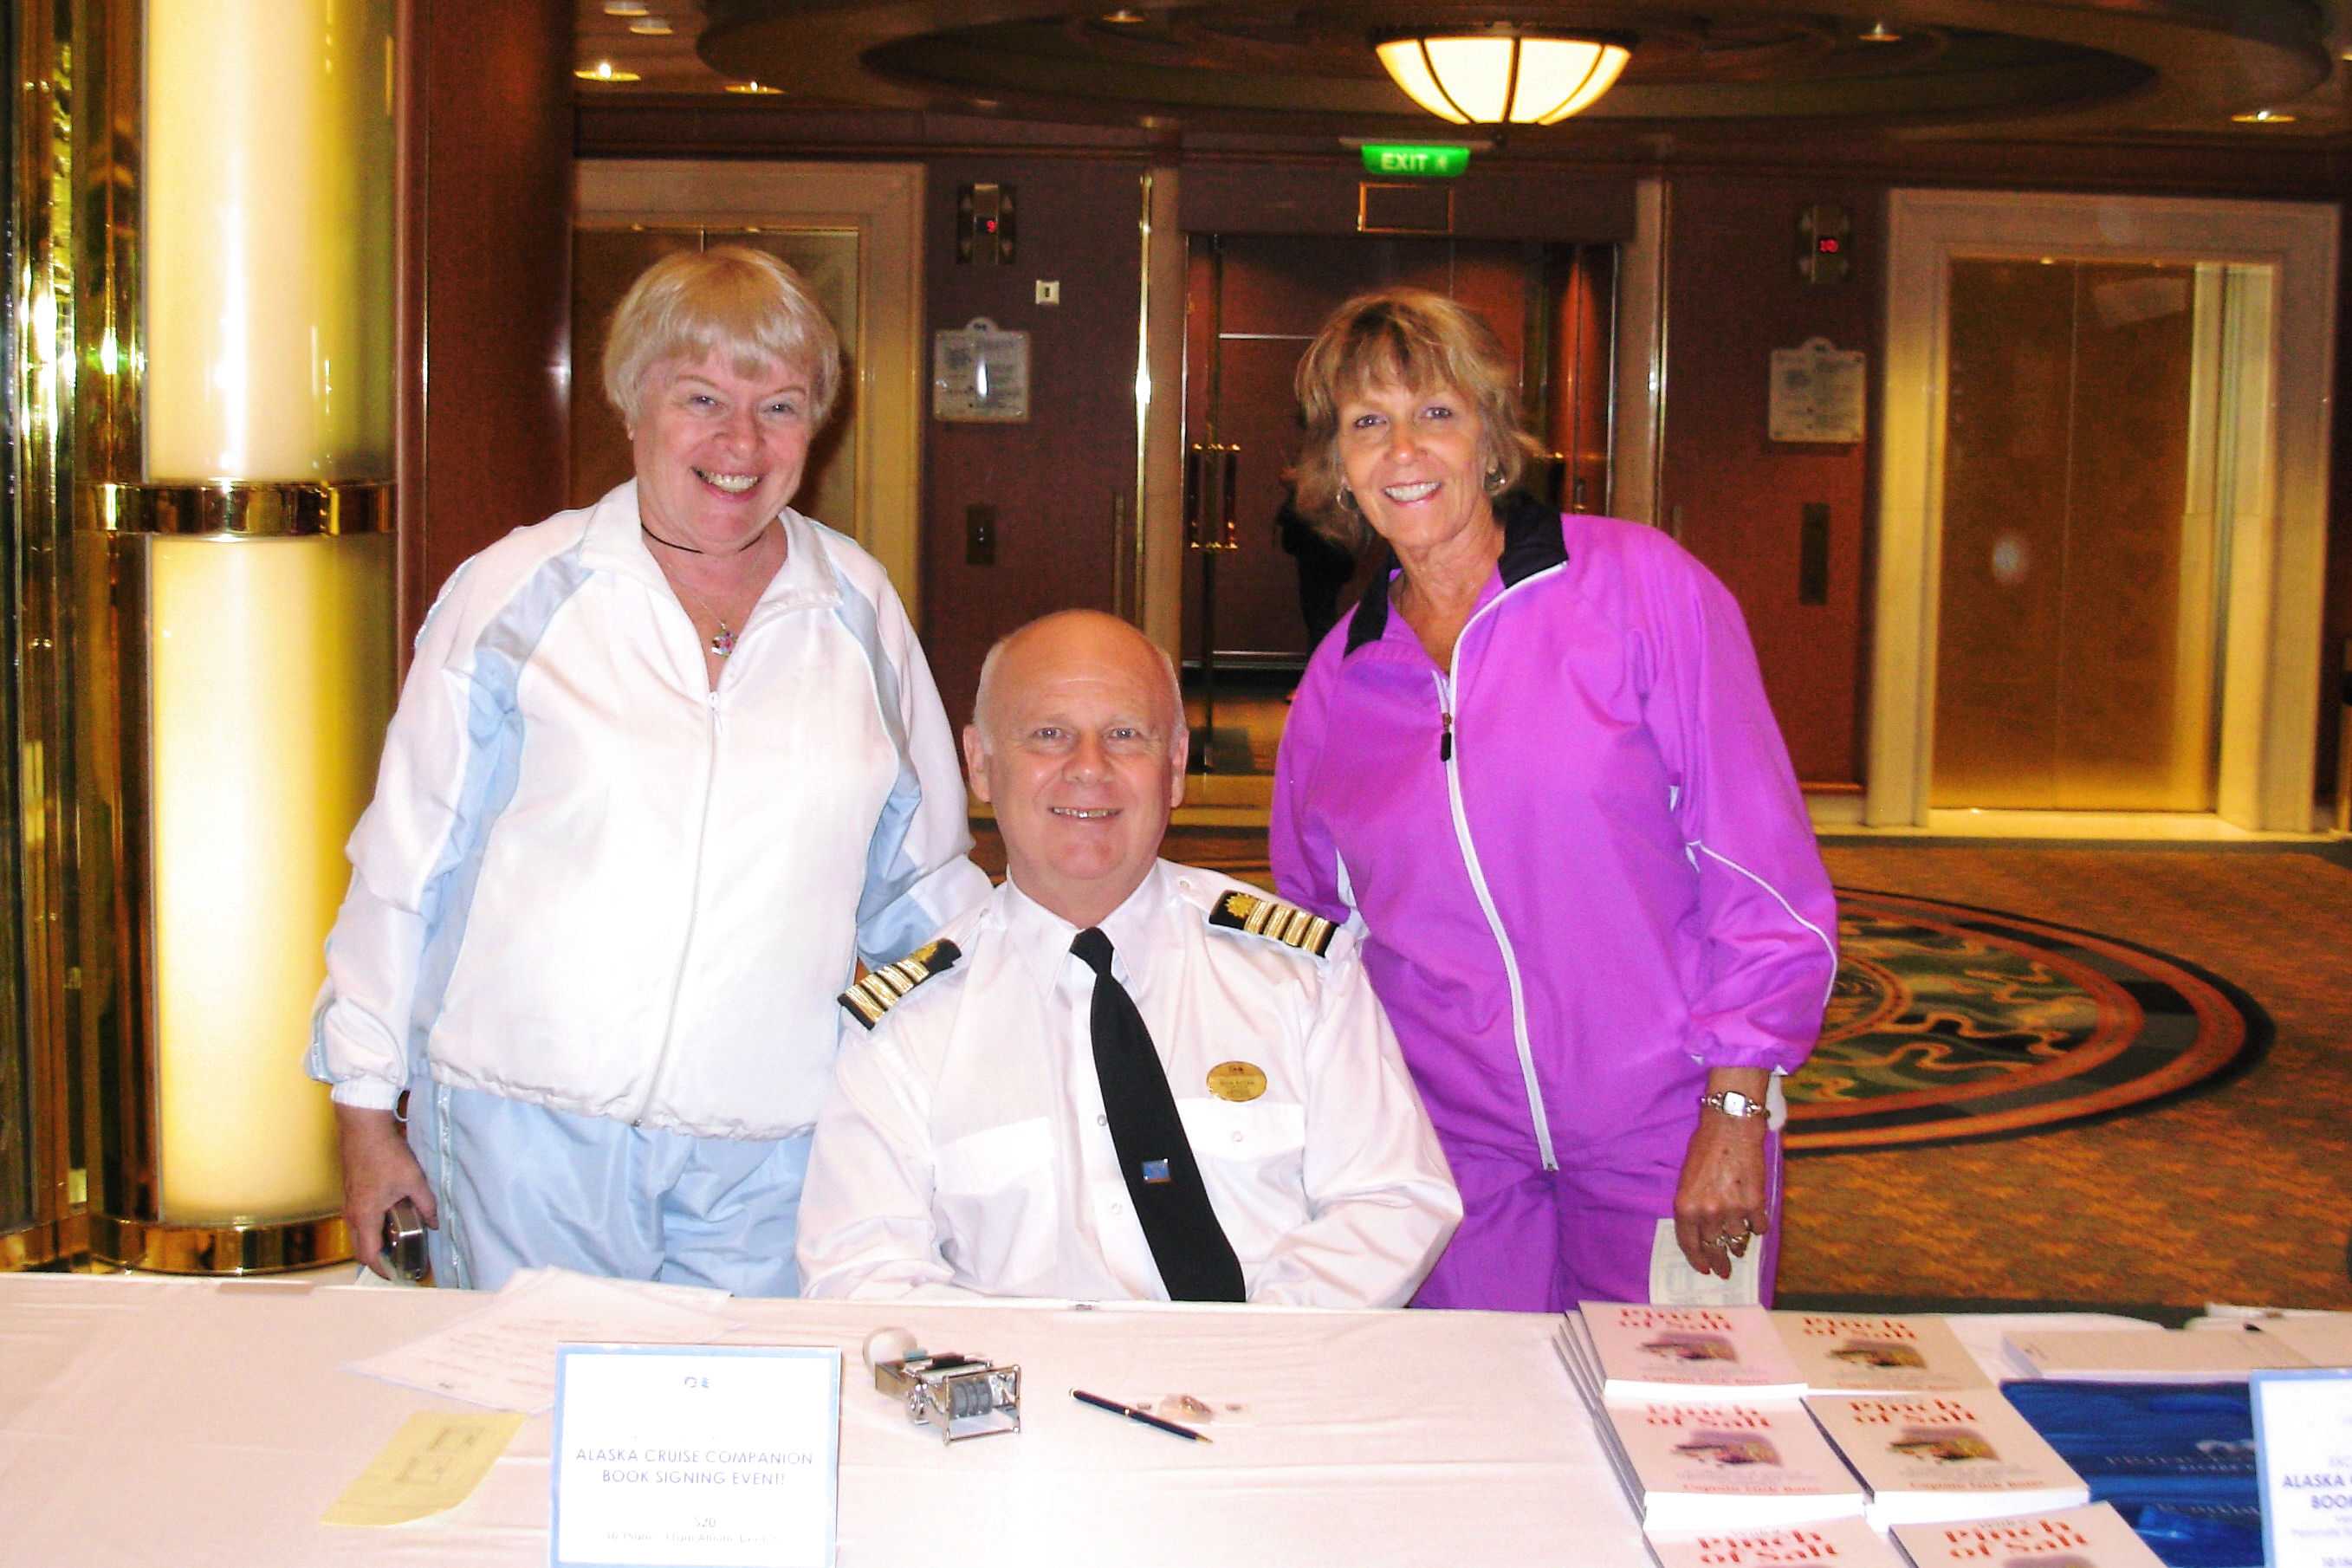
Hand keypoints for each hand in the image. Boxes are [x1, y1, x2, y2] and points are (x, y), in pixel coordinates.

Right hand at [334, 1102, 436, 1279]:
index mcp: (365, 1216)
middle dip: (377, 1258)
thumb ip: (426, 1205)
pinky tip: (389, 1215)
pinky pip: (358, 1218)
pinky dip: (371, 1225)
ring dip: (374, 1240)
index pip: (369, 1255)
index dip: (382, 1269)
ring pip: (358, 1232)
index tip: (395, 1274)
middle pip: (360, 1247)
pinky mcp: (350, 1191)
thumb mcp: (414, 1181)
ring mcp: (348, 1202)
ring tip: (397, 1239)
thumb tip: (434, 1223)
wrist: (363, 1128)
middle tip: (397, 1260)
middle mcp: (352, 1213)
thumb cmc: (386, 1154)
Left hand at [1672, 1070, 1770, 1279]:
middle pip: (1714, 1249)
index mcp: (1685, 1207)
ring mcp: (1733, 1210)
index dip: (1697, 1260)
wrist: (1730, 1128)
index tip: (1704, 1269)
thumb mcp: (1686, 1179)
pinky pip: (1759, 1227)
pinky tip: (1756, 1224)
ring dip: (1739, 1244)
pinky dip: (1758, 1227)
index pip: (1689, 1244)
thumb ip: (1692, 1207)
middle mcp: (1708, 1213)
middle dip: (1719, 1262)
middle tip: (1724, 1271)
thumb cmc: (1705, 1148)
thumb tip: (1701, 1231)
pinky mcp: (1756, 1204)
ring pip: (1738, 1240)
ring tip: (1739, 1246)